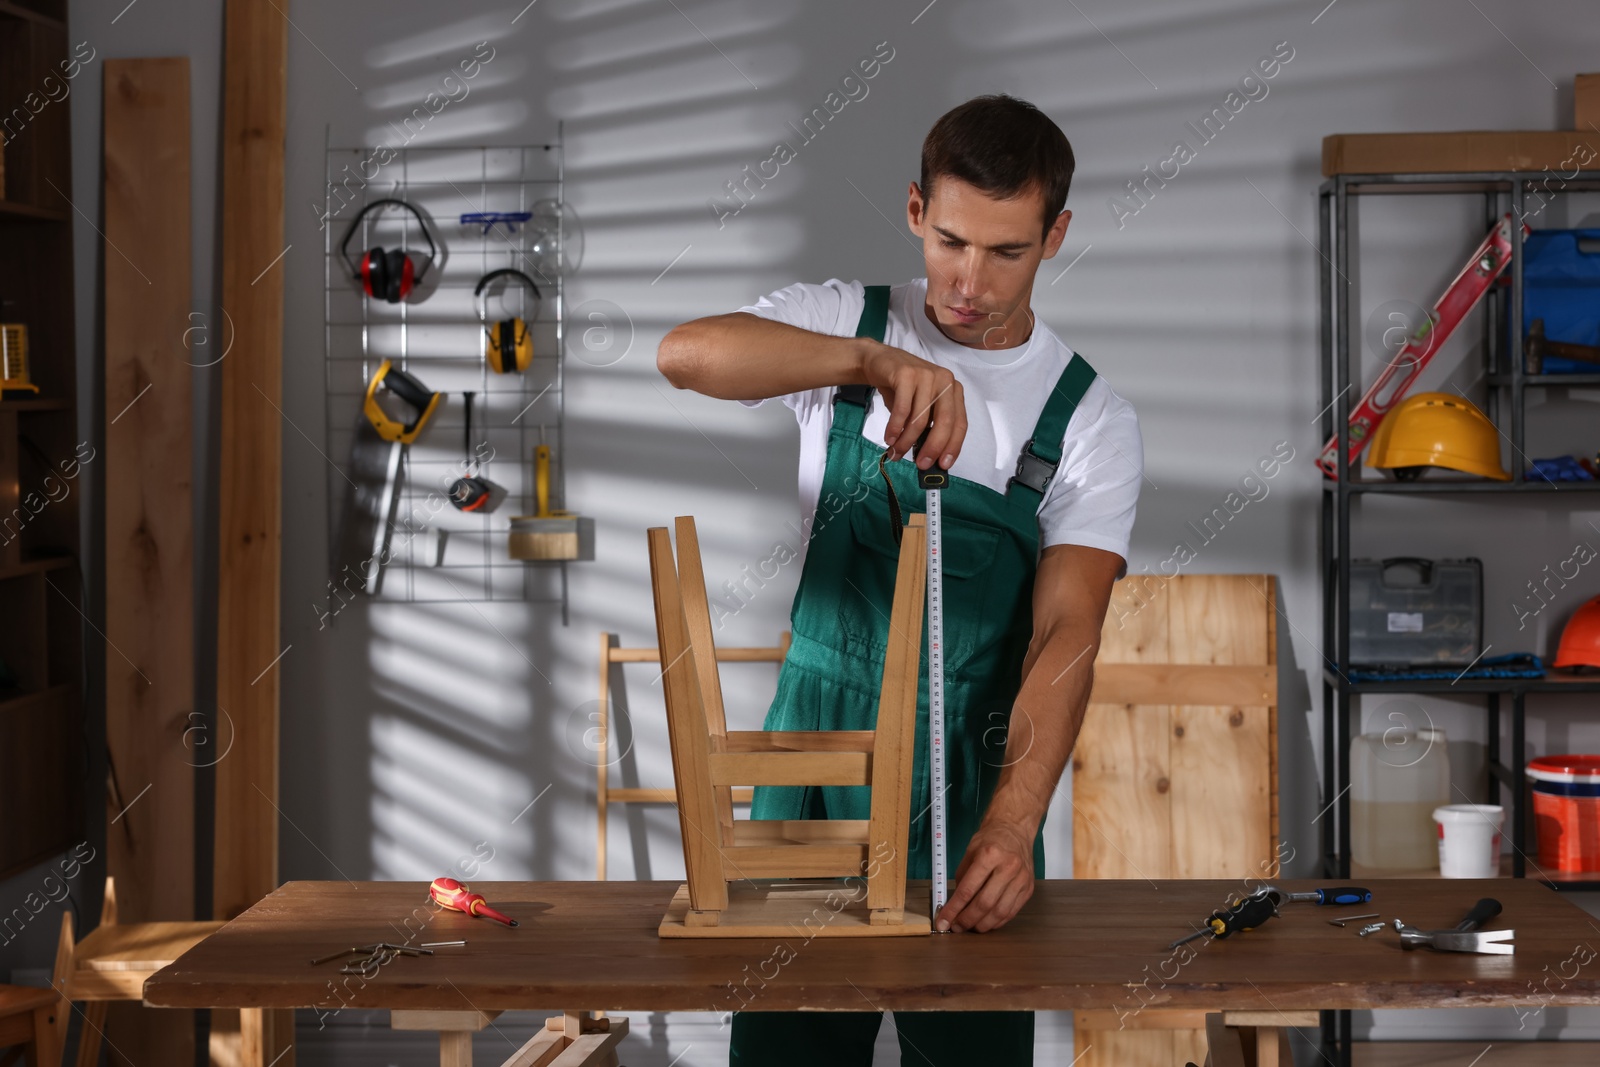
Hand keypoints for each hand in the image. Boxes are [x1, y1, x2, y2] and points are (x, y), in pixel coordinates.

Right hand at [858, 341, 966, 469]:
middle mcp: (945, 381)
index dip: (953, 446)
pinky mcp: (906, 374)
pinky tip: (889, 438)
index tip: (943, 465)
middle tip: (921, 464)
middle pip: (944, 422)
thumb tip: (929, 458)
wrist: (879, 362)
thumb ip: (929, 427)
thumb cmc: (902, 389)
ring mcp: (926, 375)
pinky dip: (895, 428)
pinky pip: (902, 409)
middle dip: (932, 447)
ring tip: (896, 453)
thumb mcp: (921, 407)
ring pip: (920, 419)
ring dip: (906, 441)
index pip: (960, 423)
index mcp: (953, 390)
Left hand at [935, 820, 1034, 932]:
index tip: (943, 920)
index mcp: (990, 855)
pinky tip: (986, 922)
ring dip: (982, 924)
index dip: (954, 909)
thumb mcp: (969, 852)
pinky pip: (1011, 912)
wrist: (1015, 830)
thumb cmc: (990, 839)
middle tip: (956, 927)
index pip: (968, 889)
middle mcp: (1008, 868)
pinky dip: (997, 921)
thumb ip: (962, 877)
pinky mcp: (1029, 888)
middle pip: (985, 903)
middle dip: (967, 920)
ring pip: (1000, 912)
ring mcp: (1021, 879)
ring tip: (969, 927)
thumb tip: (953, 903)